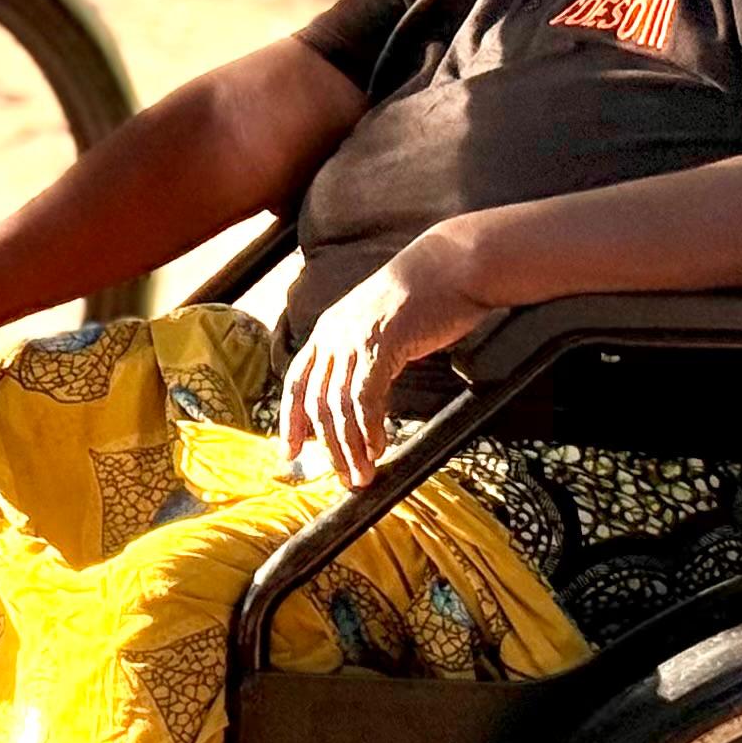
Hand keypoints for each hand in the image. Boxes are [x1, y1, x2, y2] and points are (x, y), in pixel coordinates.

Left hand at [273, 225, 494, 485]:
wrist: (451, 265)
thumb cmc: (425, 296)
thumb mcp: (381, 325)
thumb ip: (365, 354)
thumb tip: (364, 393)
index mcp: (328, 329)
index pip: (297, 380)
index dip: (291, 418)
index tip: (290, 451)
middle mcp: (333, 334)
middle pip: (316, 400)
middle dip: (326, 445)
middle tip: (341, 477)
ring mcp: (355, 338)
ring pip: (338, 405)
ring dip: (349, 446)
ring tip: (361, 474)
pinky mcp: (382, 344)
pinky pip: (365, 397)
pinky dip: (368, 428)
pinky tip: (377, 449)